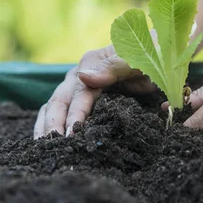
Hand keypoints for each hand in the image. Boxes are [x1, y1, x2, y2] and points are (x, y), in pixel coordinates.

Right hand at [33, 45, 155, 138]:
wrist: (158, 55)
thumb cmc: (150, 55)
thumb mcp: (137, 58)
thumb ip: (114, 67)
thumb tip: (83, 76)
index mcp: (92, 62)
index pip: (80, 93)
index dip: (75, 115)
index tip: (73, 134)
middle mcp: (80, 73)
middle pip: (61, 100)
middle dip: (55, 124)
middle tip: (52, 146)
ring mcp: (78, 86)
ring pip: (55, 106)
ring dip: (47, 126)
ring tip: (43, 148)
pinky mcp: (82, 98)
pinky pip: (62, 111)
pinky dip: (51, 124)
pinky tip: (45, 142)